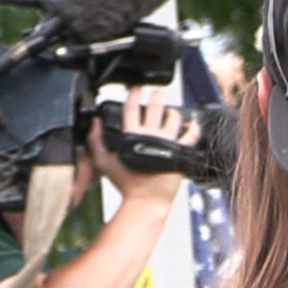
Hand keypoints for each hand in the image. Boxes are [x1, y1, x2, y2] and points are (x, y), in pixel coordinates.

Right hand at [90, 86, 199, 205]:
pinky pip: (190, 136)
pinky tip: (191, 125)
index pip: (131, 107)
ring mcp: (167, 143)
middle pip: (155, 107)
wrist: (145, 200)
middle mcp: (150, 135)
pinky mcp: (180, 152)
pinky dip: (192, 128)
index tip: (136, 86)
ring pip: (174, 117)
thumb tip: (95, 122)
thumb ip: (96, 140)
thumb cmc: (125, 183)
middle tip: (157, 93)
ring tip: (171, 111)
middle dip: (157, 96)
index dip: (133, 93)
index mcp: (131, 135)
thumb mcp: (104, 162)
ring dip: (172, 111)